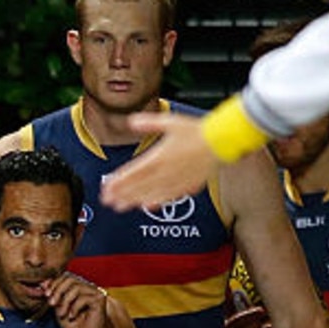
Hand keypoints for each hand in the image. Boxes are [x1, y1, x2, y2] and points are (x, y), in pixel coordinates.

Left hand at [43, 272, 107, 327]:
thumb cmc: (73, 325)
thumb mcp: (58, 308)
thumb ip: (53, 295)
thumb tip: (43, 283)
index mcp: (79, 287)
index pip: (65, 276)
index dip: (54, 283)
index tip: (46, 294)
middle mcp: (88, 287)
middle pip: (70, 279)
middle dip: (58, 290)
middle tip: (51, 303)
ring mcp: (95, 292)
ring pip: (76, 287)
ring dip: (65, 301)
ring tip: (62, 314)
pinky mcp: (100, 299)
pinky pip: (83, 298)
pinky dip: (74, 308)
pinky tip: (72, 316)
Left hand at [99, 113, 219, 211]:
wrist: (221, 141)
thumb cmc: (198, 131)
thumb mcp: (170, 121)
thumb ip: (148, 122)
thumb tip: (131, 120)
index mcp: (159, 157)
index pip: (133, 173)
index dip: (118, 182)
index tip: (106, 188)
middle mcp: (166, 172)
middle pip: (138, 186)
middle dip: (121, 194)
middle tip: (107, 201)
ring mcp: (176, 181)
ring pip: (150, 194)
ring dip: (133, 201)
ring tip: (120, 207)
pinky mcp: (187, 186)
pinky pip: (168, 197)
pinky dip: (156, 202)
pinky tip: (147, 206)